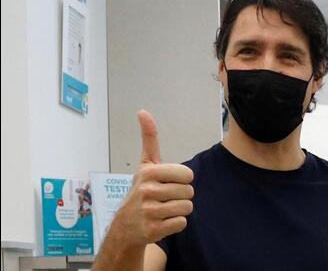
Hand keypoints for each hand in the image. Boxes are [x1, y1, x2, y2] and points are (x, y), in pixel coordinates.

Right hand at [112, 110, 193, 245]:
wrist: (125, 225)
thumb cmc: (141, 190)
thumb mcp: (145, 164)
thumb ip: (149, 138)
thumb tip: (143, 111)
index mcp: (149, 173)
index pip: (187, 174)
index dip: (183, 179)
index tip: (170, 182)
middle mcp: (147, 191)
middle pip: (189, 191)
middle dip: (182, 195)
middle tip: (166, 197)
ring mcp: (149, 212)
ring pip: (187, 207)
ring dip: (180, 209)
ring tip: (165, 209)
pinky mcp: (153, 230)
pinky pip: (182, 223)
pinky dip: (176, 223)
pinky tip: (163, 221)